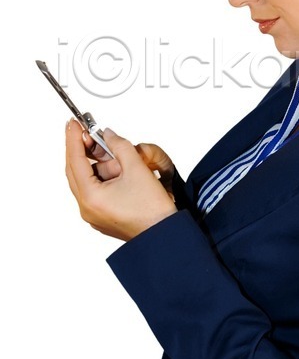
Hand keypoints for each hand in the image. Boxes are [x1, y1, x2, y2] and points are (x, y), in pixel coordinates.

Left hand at [65, 120, 176, 240]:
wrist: (165, 236)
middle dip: (85, 150)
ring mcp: (94, 214)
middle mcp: (87, 208)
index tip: (74, 123)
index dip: (74, 138)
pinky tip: (120, 169)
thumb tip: (109, 135)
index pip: (75, 160)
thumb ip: (120, 146)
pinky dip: (105, 176)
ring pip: (89, 179)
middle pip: (77, 170)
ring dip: (101, 164)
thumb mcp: (137, 169)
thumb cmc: (153, 211)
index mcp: (91, 198)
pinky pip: (98, 189)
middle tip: (91, 133)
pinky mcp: (104, 215)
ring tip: (121, 158)